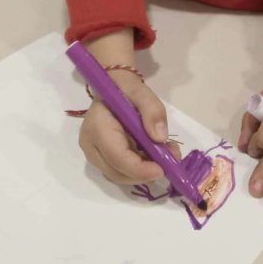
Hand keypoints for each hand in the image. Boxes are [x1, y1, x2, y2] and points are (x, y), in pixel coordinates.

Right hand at [79, 69, 180, 184]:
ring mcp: (94, 154)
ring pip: (120, 175)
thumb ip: (152, 111)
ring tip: (166, 153)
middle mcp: (91, 145)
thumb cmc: (125, 88)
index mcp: (97, 127)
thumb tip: (160, 138)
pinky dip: (140, 168)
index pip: (117, 157)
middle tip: (171, 159)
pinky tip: (154, 154)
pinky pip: (121, 170)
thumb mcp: (141, 91)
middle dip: (145, 172)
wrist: (112, 88)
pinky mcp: (101, 158)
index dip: (139, 168)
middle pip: (118, 172)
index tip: (162, 170)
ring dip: (145, 172)